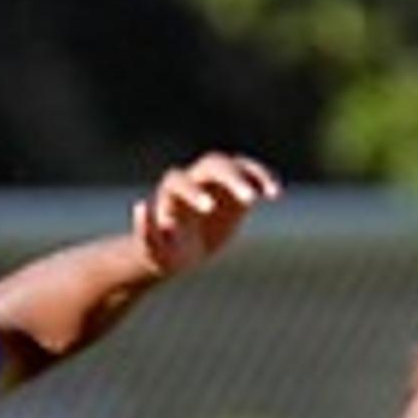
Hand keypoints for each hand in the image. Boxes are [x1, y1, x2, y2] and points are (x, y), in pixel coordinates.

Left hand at [134, 152, 282, 277]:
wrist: (178, 251)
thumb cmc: (162, 253)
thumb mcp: (153, 251)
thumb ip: (145, 232)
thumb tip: (140, 206)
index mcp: (171, 194)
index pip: (180, 181)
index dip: (193, 191)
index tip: (208, 209)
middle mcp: (194, 180)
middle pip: (213, 165)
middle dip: (231, 178)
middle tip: (250, 199)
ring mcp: (215, 183)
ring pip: (235, 165)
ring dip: (253, 175)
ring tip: (273, 193)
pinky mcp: (234, 189)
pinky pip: (250, 175)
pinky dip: (264, 179)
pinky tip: (276, 193)